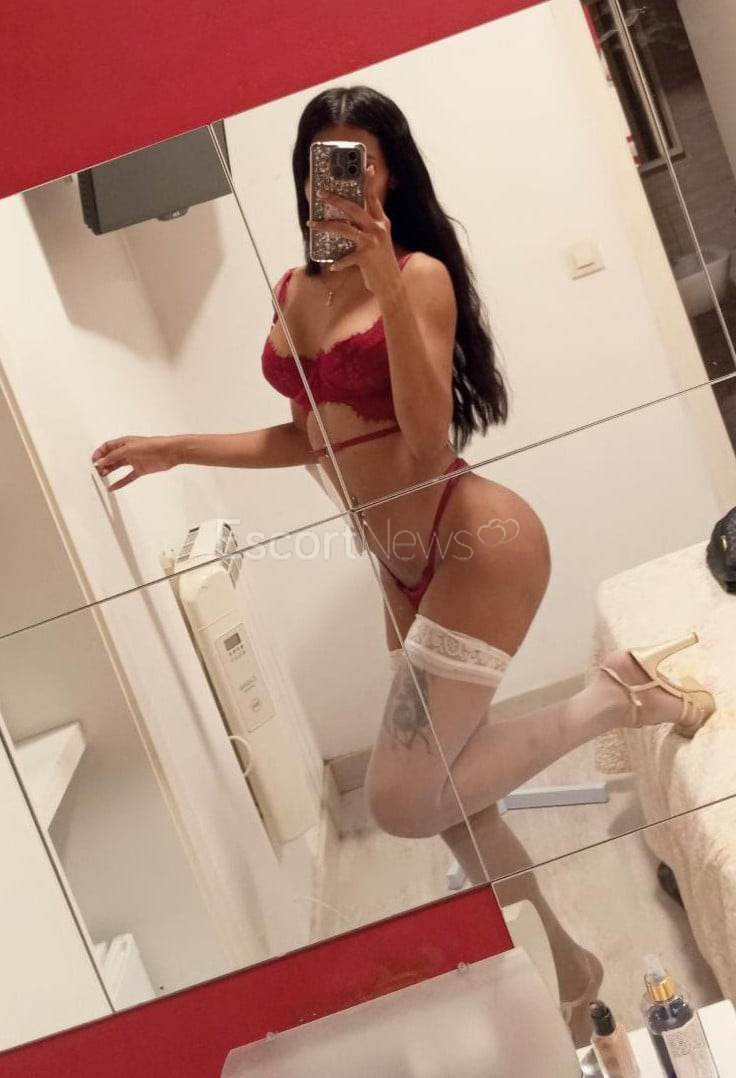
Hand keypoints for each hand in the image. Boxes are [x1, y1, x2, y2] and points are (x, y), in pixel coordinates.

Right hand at [91, 435, 176, 491]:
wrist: (169, 452)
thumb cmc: (151, 445)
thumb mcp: (129, 449)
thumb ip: (114, 456)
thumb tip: (100, 461)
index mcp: (124, 442)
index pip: (108, 447)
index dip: (99, 453)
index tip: (93, 461)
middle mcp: (128, 451)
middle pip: (111, 457)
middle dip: (103, 463)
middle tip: (97, 471)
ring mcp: (134, 461)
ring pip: (118, 467)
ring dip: (109, 471)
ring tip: (102, 477)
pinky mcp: (141, 470)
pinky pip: (128, 477)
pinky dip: (120, 483)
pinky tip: (113, 488)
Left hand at [308, 164, 400, 298]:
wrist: (391, 284)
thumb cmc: (381, 262)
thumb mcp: (379, 240)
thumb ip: (367, 227)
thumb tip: (346, 218)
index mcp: (382, 222)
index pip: (374, 197)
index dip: (369, 181)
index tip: (365, 166)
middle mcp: (378, 229)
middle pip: (354, 208)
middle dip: (336, 200)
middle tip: (322, 194)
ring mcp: (372, 242)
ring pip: (345, 228)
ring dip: (325, 225)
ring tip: (311, 223)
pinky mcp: (365, 257)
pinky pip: (346, 257)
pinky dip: (338, 262)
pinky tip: (332, 266)